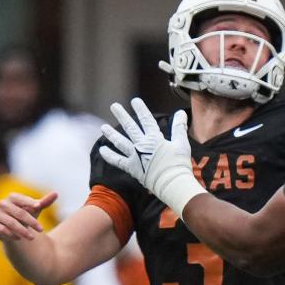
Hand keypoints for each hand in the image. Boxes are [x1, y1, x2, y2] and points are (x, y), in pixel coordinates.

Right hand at [0, 191, 56, 241]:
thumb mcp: (36, 208)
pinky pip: (1, 230)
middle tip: (41, 230)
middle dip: (31, 222)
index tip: (38, 206)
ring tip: (32, 238)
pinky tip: (18, 238)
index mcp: (12, 197)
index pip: (22, 199)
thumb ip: (45, 202)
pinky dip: (11, 235)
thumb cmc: (27, 214)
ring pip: (11, 223)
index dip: (30, 202)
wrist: (14, 227)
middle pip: (19, 213)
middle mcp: (3, 204)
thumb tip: (56, 193)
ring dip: (23, 231)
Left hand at [99, 99, 204, 217]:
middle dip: (122, 116)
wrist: (172, 183)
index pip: (146, 120)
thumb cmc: (179, 164)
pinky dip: (109, 156)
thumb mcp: (182, 144)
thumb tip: (181, 112)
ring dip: (111, 134)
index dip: (141, 109)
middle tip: (114, 106)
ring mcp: (135, 156)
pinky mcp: (132, 168)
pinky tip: (102, 150)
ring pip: (120, 142)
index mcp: (154, 138)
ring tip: (103, 127)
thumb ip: (179, 127)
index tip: (134, 101)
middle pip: (130, 127)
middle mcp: (142, 145)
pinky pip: (117, 161)